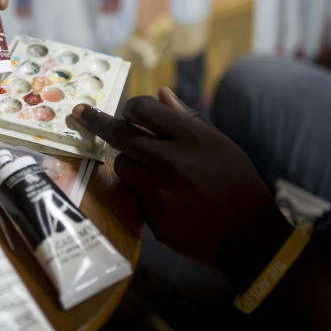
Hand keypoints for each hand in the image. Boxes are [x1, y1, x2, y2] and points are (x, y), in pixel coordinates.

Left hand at [74, 88, 292, 286]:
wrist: (249, 237)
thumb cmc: (237, 184)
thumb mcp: (219, 144)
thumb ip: (186, 119)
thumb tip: (160, 93)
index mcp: (191, 137)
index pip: (142, 108)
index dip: (130, 108)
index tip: (123, 111)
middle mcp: (171, 160)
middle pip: (119, 134)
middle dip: (96, 122)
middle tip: (81, 114)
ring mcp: (159, 191)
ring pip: (121, 164)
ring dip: (130, 162)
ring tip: (157, 172)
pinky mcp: (153, 217)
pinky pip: (135, 195)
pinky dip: (144, 193)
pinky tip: (171, 201)